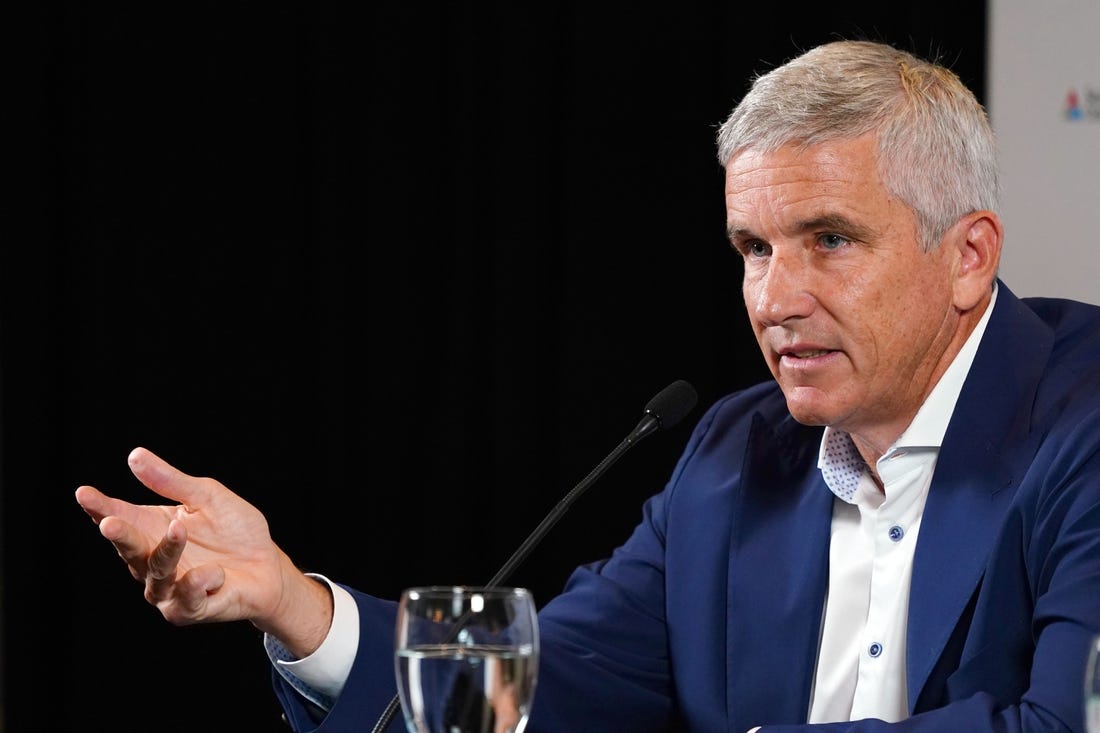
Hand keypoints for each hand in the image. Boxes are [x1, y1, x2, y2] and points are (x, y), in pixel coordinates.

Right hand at [75, 447, 332, 655]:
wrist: (269, 566)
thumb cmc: (235, 530)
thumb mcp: (208, 497)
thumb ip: (172, 482)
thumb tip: (135, 456)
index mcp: (152, 528)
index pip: (121, 516)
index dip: (100, 507)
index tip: (84, 493)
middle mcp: (152, 561)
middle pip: (130, 549)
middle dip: (120, 536)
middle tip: (110, 522)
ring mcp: (169, 588)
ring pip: (157, 574)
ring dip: (166, 553)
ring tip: (179, 529)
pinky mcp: (192, 609)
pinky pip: (188, 599)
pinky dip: (198, 583)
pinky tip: (212, 571)